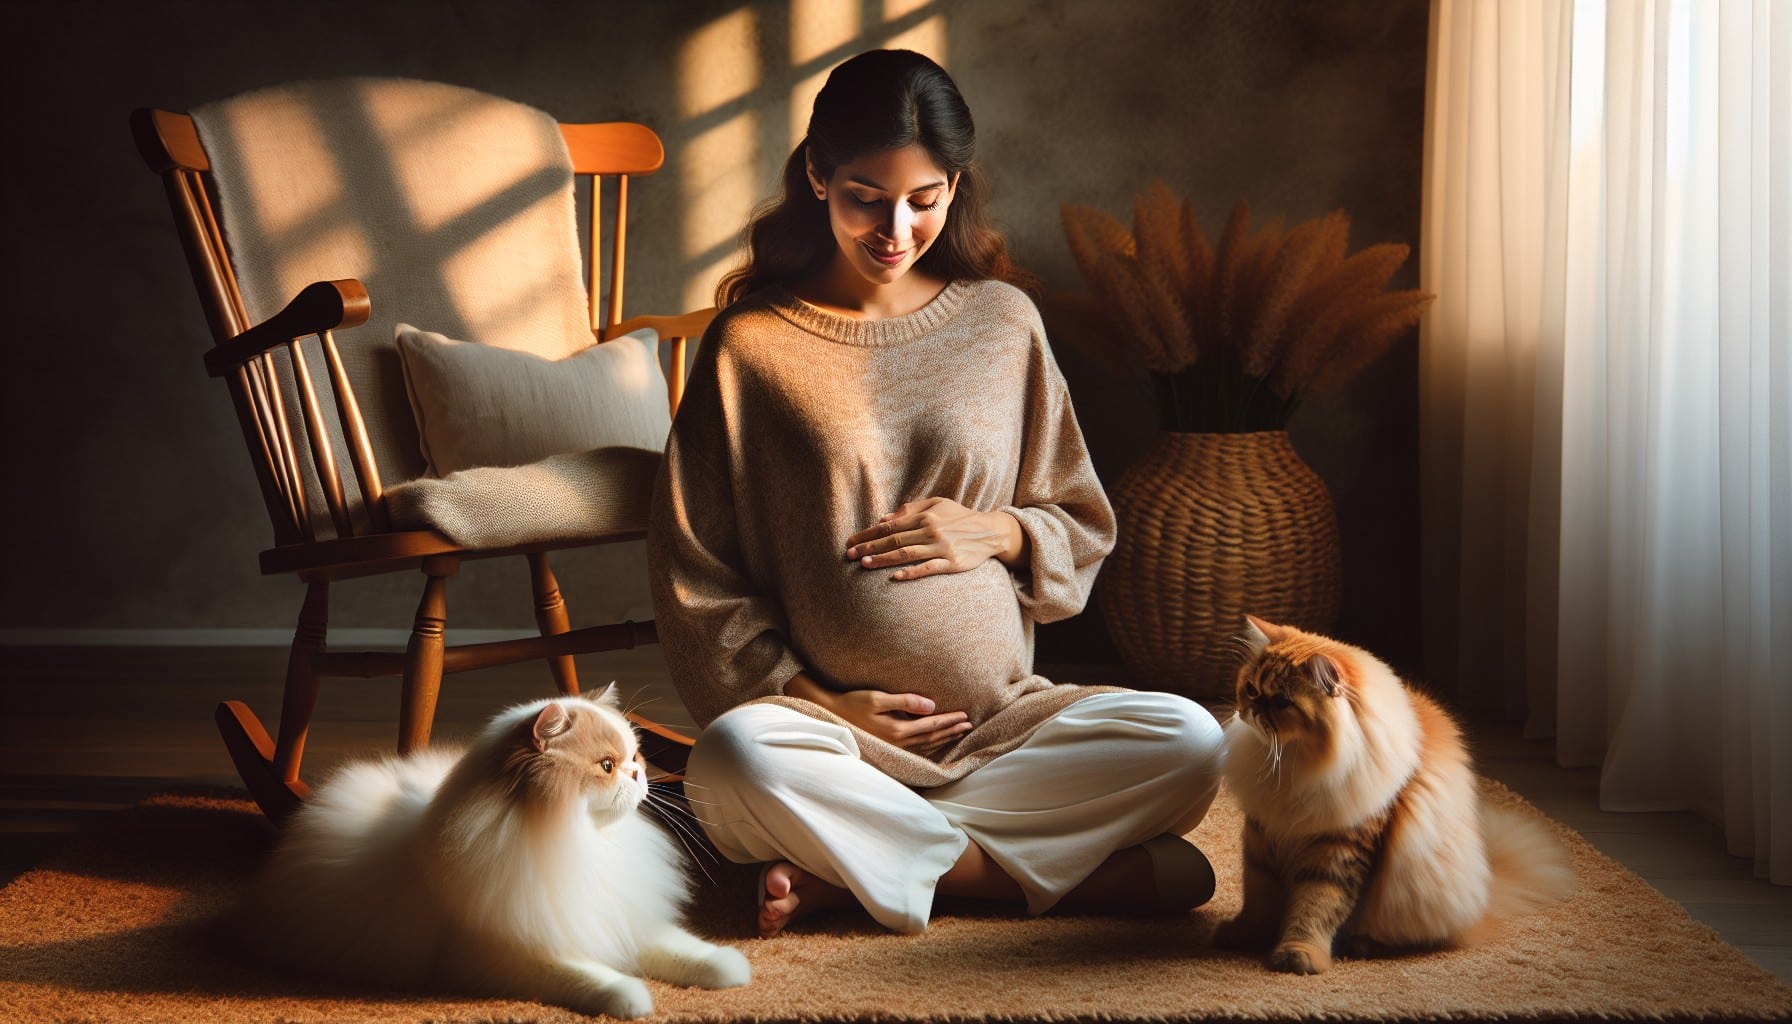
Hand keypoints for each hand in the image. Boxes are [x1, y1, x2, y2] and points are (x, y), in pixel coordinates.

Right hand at [786, 674, 970, 753]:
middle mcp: (898, 743)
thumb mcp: (878, 698)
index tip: (965, 716)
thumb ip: (905, 701)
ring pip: (926, 746)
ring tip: (958, 733)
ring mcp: (894, 750)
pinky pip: (916, 751)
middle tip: (969, 725)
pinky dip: (930, 747)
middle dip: (952, 731)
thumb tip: (931, 705)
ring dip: (944, 739)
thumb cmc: (853, 703)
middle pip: (932, 738)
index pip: (931, 725)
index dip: (950, 720)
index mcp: (898, 730)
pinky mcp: (889, 750)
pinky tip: (936, 744)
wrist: (832, 717)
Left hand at [845, 497, 1027, 579]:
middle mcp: (932, 530)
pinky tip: (895, 577)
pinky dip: (911, 573)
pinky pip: (928, 568)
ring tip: (864, 564)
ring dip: (884, 559)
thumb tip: (883, 519)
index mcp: (926, 516)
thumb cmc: (960, 517)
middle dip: (869, 547)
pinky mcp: (952, 563)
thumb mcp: (938, 504)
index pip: (890, 525)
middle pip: (894, 540)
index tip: (851, 541)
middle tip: (850, 555)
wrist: (990, 531)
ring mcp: (942, 548)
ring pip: (907, 554)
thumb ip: (911, 510)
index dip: (869, 534)